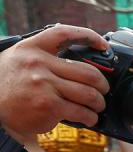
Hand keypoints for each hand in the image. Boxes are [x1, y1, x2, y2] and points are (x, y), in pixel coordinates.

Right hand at [0, 24, 108, 146]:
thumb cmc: (6, 86)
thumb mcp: (17, 60)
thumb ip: (41, 57)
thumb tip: (73, 62)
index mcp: (31, 48)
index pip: (63, 33)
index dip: (88, 36)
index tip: (102, 44)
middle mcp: (38, 64)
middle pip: (88, 72)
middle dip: (102, 84)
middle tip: (103, 90)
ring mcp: (44, 85)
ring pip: (89, 94)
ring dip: (98, 103)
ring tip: (97, 107)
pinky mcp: (49, 105)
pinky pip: (81, 111)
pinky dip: (90, 117)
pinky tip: (88, 118)